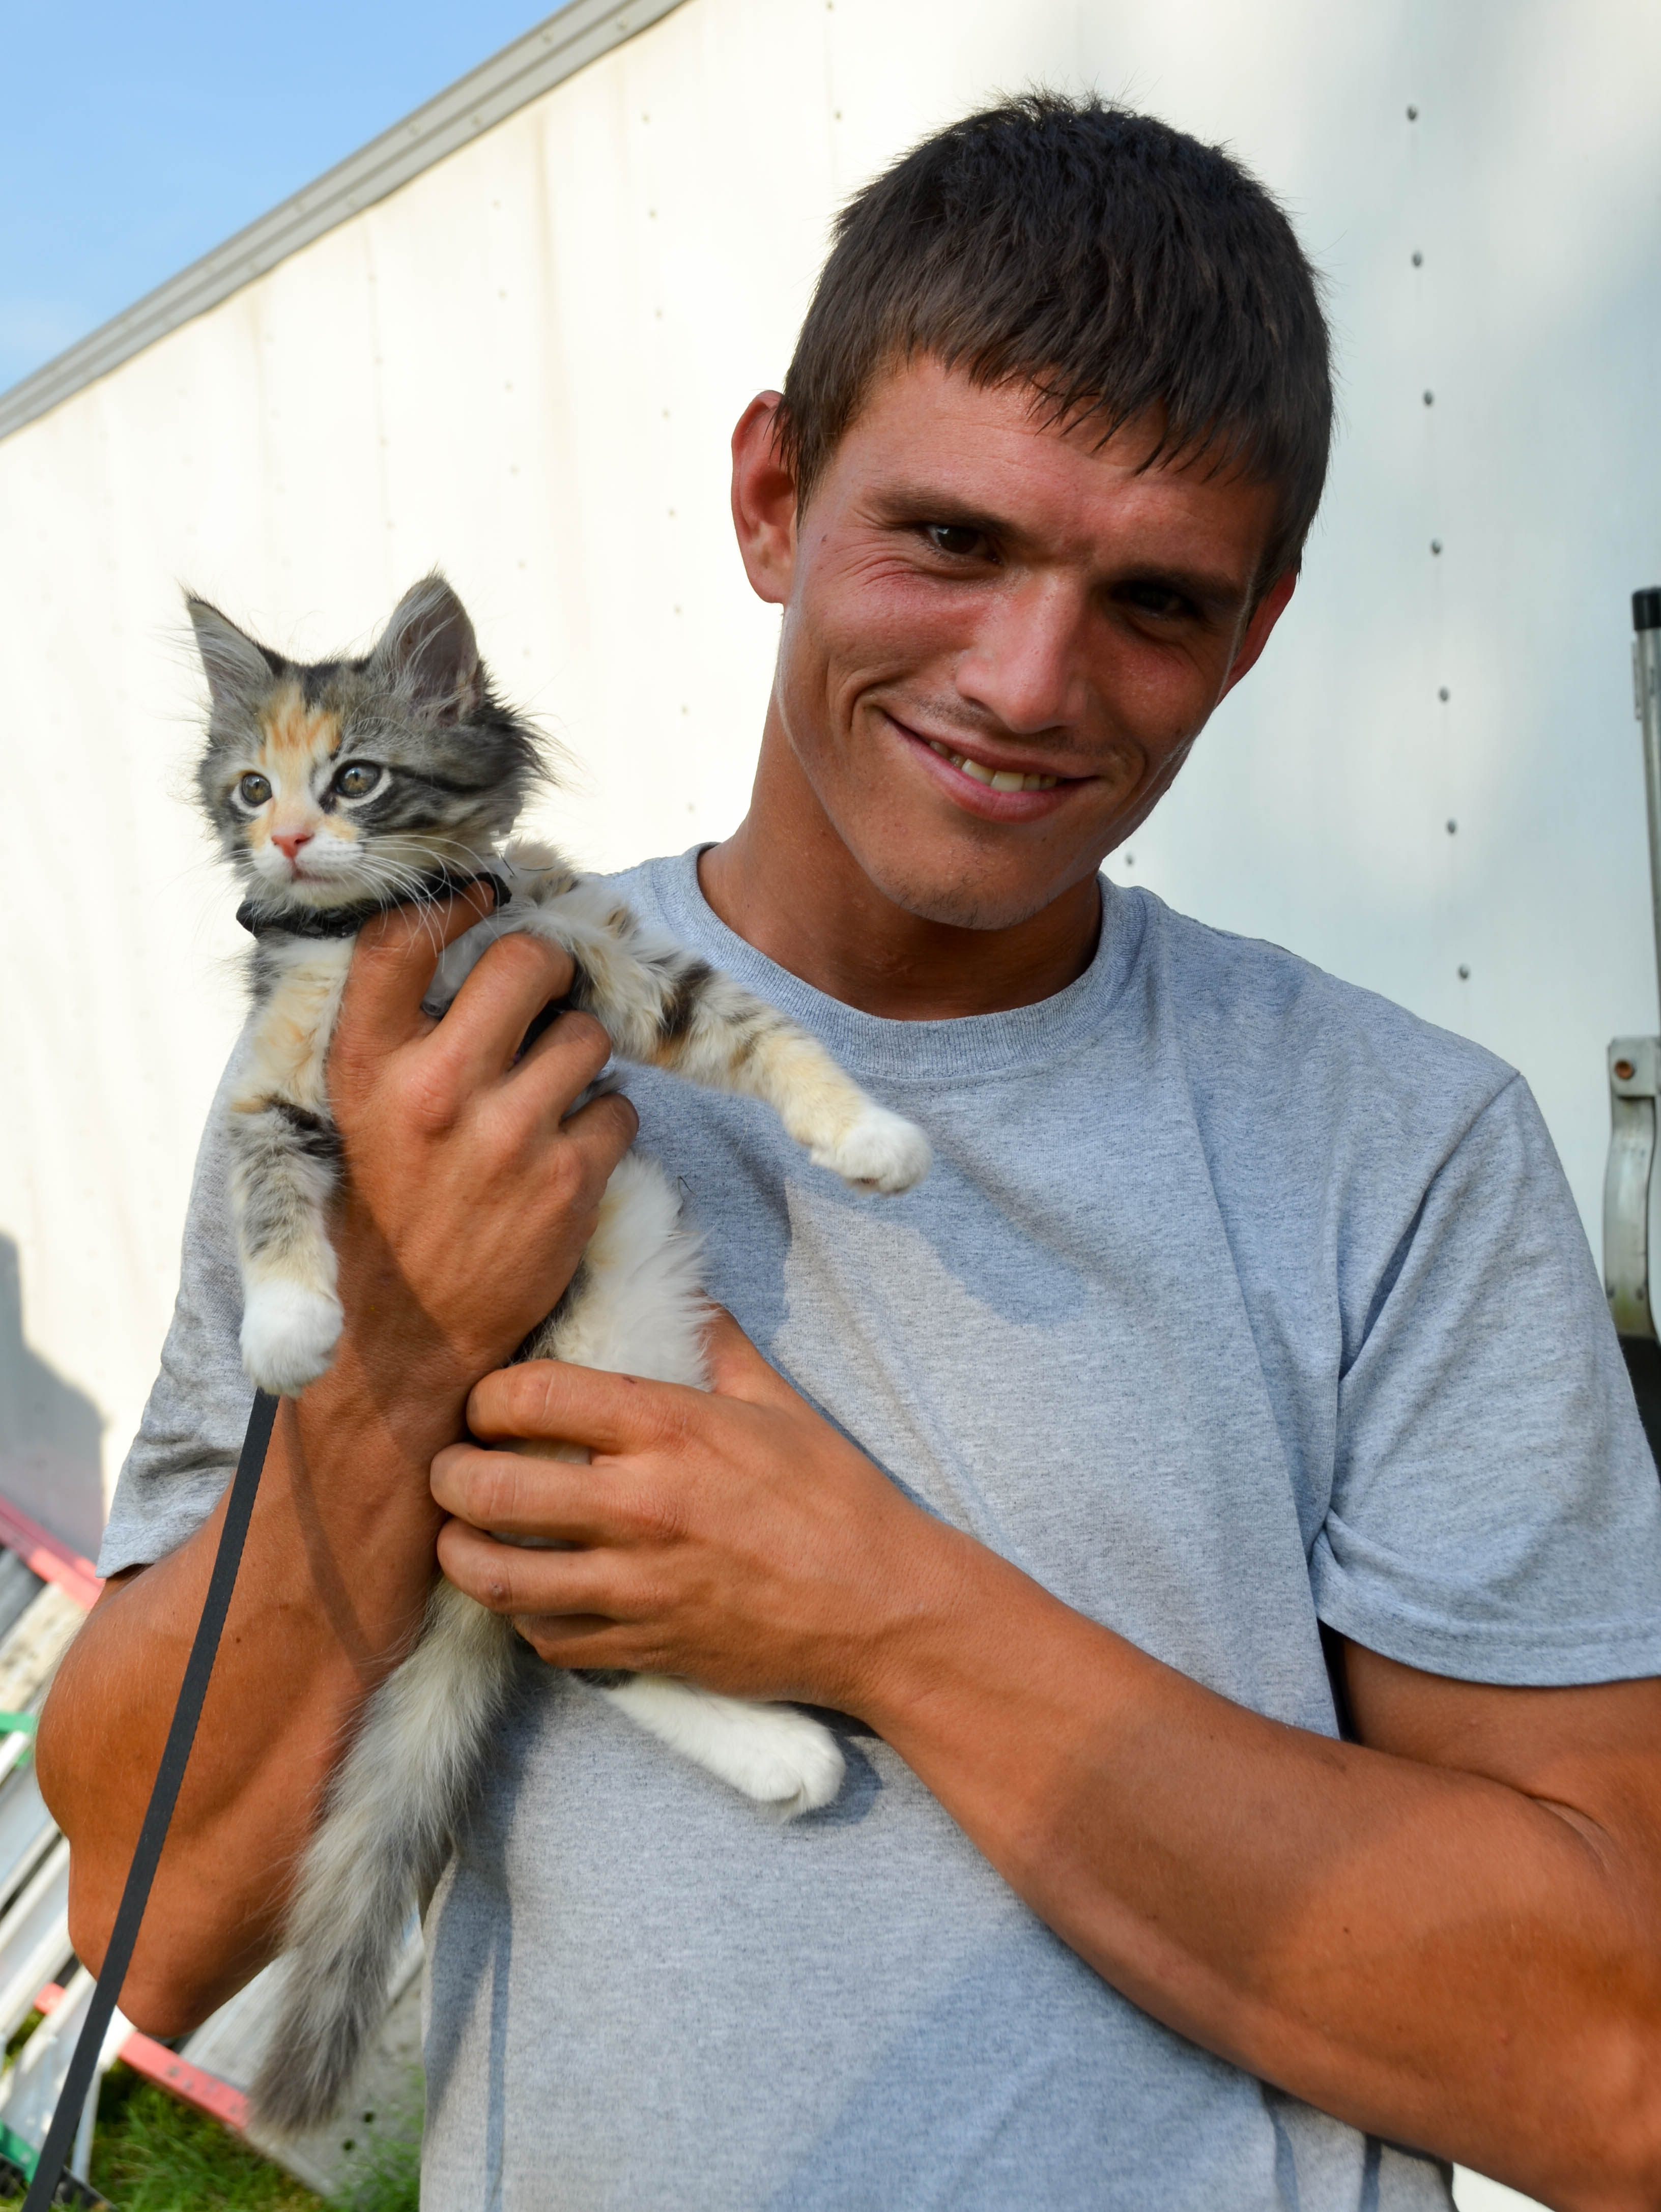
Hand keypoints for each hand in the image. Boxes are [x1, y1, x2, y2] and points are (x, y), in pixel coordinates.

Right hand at [323, 888, 638, 1418]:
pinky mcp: (569, 1182)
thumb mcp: (355, 1113)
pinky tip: (564, 1155)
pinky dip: (603, 1127)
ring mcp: (508, 1136)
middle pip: (529, 964)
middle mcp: (436, 1090)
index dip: (453, 900)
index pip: (404, 939)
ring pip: (587, 1036)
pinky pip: (620, 1111)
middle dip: (547, 971)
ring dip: (577, 1058)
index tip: (480, 893)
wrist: (400, 1340)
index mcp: (366, 1066)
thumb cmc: (380, 1211)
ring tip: (544, 1097)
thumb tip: (461, 939)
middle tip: (541, 995)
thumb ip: (396, 1033)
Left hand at [429, 1311, 962, 1713]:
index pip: (531, 1395)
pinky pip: (545, 1635)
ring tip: (461, 1535)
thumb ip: (719, 1346)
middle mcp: (642, 1504)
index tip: (487, 1404)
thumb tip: (686, 1293)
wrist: (882, 1609)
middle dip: (448, 1474)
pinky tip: (530, 1593)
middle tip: (450, 1469)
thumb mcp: (781, 1404)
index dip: (485, 1396)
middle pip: (488, 1486)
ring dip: (462, 1553)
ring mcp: (637, 1583)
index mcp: (672, 1429)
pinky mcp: (642, 1647)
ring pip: (497, 1575)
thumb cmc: (837, 1500)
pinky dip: (523, 1615)